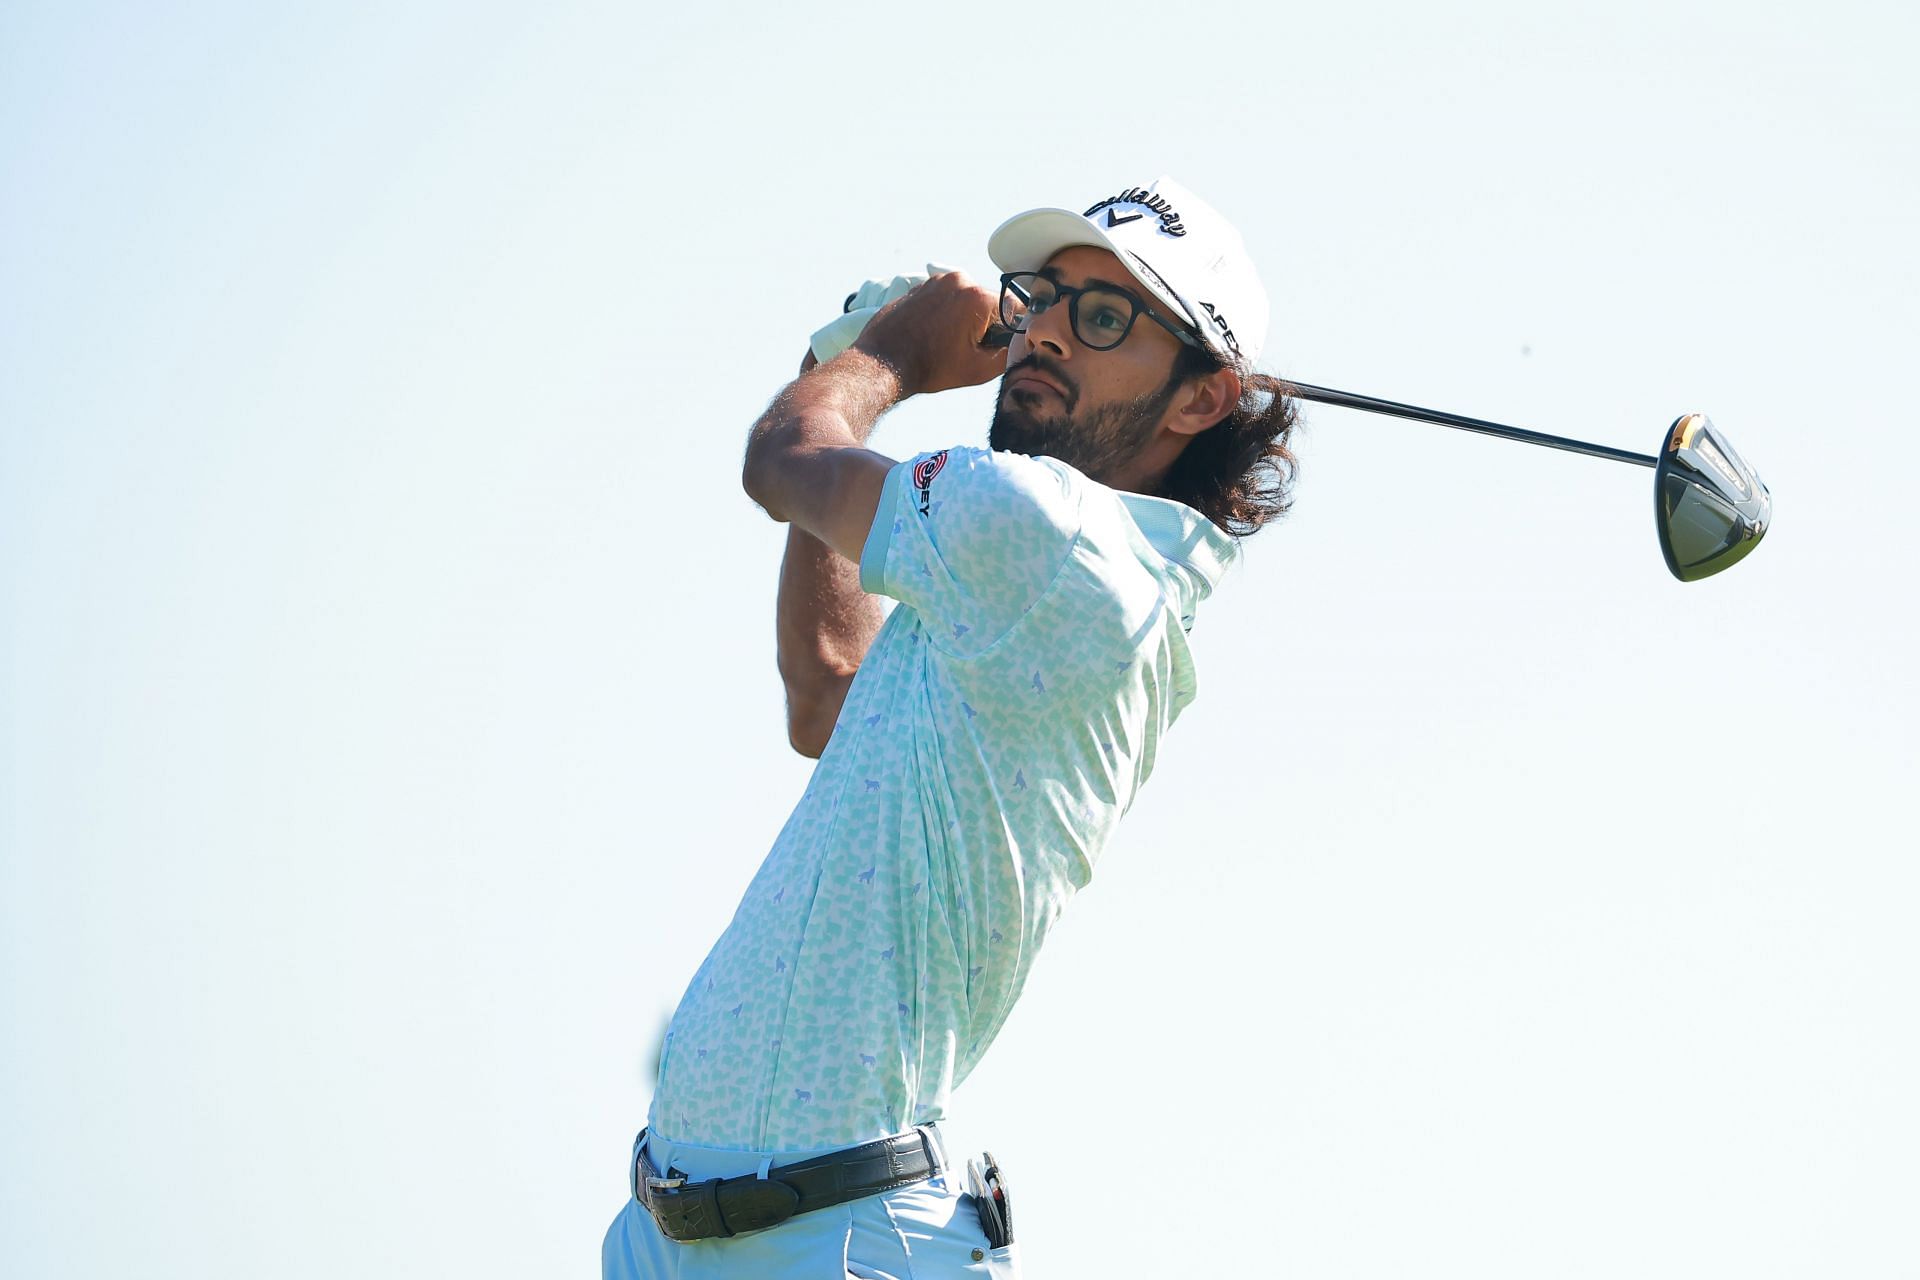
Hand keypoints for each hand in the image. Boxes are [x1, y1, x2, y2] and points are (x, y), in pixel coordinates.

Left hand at [852, 269, 1006, 397]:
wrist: (883, 362)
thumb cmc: (930, 367)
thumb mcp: (980, 369)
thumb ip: (1009, 353)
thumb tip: (1019, 342)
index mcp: (977, 297)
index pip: (1013, 309)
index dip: (1009, 332)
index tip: (995, 347)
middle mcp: (958, 280)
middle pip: (988, 303)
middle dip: (985, 325)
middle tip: (968, 349)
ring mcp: (936, 281)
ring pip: (965, 300)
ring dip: (965, 319)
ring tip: (947, 343)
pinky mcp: (919, 286)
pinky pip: (944, 299)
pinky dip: (945, 315)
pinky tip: (933, 335)